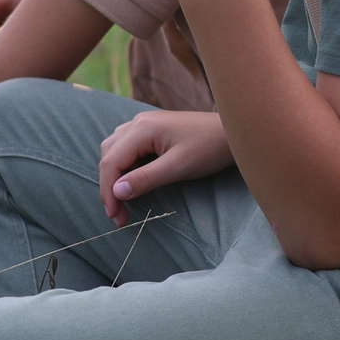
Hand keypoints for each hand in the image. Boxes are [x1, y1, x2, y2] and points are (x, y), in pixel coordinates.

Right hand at [96, 110, 233, 224]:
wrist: (231, 133)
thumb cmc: (209, 148)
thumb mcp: (178, 167)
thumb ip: (146, 179)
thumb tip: (117, 192)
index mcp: (141, 128)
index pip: (111, 162)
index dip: (108, 192)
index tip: (115, 216)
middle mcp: (138, 123)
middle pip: (109, 156)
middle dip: (110, 187)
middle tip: (120, 215)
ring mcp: (144, 124)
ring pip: (115, 151)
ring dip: (116, 177)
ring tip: (124, 202)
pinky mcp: (152, 131)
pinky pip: (128, 148)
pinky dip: (125, 168)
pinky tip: (134, 182)